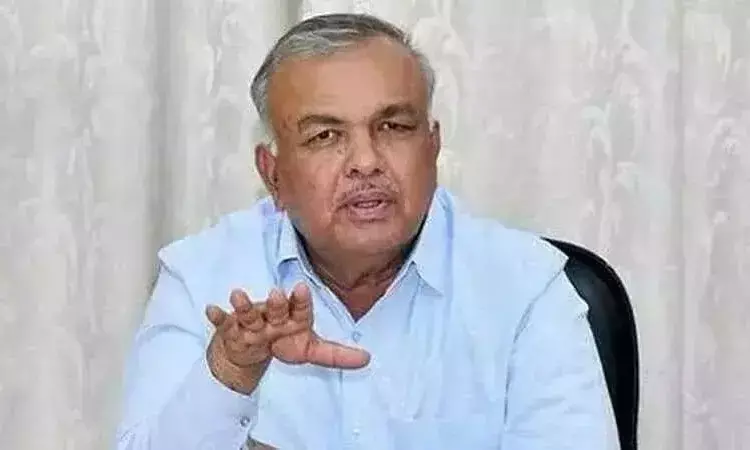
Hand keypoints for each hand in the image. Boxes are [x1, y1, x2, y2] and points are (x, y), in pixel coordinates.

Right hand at [205, 283, 369, 393]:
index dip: (300, 300)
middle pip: (275, 309)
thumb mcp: (310, 351)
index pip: (299, 308)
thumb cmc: (283, 343)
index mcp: (293, 318)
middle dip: (274, 303)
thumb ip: (337, 355)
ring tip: (237, 295)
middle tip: (275, 294)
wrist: (252, 351)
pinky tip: (211, 310)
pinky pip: (224, 323)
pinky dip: (217, 316)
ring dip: (243, 305)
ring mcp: (252, 322)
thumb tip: (368, 359)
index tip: (301, 289)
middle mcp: (273, 316)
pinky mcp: (232, 329)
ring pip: (248, 313)